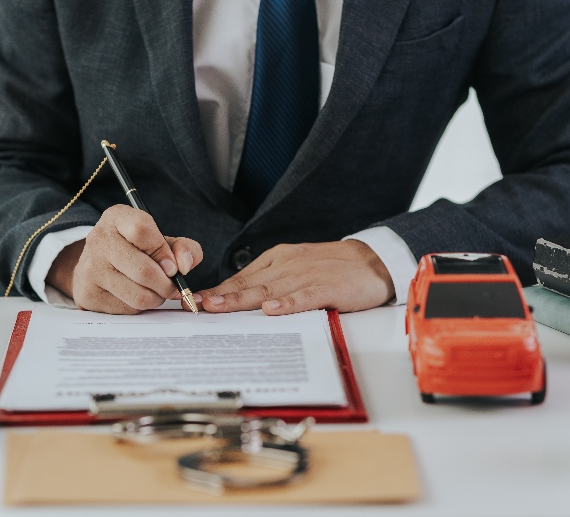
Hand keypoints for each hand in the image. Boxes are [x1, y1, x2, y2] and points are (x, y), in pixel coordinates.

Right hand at [46, 205, 202, 313]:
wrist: (96, 265)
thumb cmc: (135, 250)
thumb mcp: (160, 240)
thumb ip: (183, 248)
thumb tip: (184, 265)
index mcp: (117, 217)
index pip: (142, 229)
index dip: (163, 252)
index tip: (172, 265)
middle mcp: (99, 239)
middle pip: (144, 270)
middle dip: (166, 284)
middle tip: (171, 286)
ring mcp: (90, 268)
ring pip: (139, 295)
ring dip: (156, 298)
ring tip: (155, 291)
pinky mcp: (88, 294)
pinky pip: (127, 309)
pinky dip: (139, 307)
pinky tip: (135, 295)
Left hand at [198, 240, 392, 314]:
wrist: (372, 261)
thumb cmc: (331, 268)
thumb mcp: (295, 268)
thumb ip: (269, 281)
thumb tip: (237, 298)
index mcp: (278, 259)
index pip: (242, 276)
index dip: (219, 289)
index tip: (196, 301)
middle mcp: (288, 264)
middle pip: (251, 283)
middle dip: (223, 295)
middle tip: (199, 305)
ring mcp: (307, 275)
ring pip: (270, 290)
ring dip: (244, 299)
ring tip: (222, 307)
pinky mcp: (327, 287)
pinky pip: (303, 297)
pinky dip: (287, 304)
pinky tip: (271, 311)